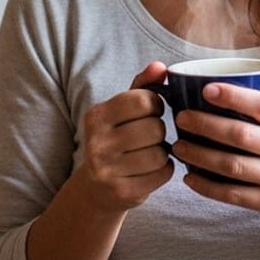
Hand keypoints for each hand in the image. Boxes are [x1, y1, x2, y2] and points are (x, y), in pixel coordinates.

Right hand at [77, 61, 173, 212]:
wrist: (97, 188)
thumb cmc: (117, 138)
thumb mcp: (123, 109)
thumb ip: (143, 84)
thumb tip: (161, 67)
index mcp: (96, 116)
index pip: (143, 100)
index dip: (156, 104)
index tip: (151, 111)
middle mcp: (96, 143)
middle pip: (154, 128)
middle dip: (159, 131)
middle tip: (150, 136)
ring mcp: (107, 170)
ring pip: (160, 153)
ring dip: (162, 152)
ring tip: (149, 152)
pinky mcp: (122, 192)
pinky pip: (163, 173)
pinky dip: (164, 170)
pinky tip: (150, 169)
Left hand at [172, 83, 259, 231]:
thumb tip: (219, 96)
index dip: (233, 96)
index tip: (206, 89)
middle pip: (241, 135)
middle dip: (205, 125)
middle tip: (181, 118)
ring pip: (232, 166)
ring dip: (200, 155)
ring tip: (179, 147)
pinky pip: (234, 194)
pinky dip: (208, 186)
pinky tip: (190, 177)